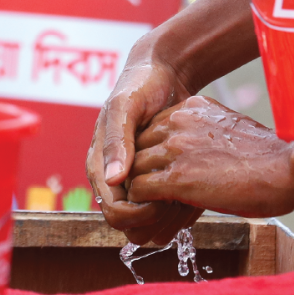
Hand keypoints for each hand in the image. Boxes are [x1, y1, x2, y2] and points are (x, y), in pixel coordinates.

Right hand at [87, 56, 202, 245]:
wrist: (161, 71)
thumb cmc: (141, 84)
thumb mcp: (127, 106)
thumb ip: (117, 140)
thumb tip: (112, 179)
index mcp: (100, 164)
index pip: (113, 212)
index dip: (137, 216)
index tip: (162, 203)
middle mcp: (113, 176)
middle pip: (128, 224)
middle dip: (154, 222)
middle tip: (180, 205)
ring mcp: (131, 177)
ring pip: (145, 221)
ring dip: (167, 219)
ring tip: (189, 201)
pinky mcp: (150, 174)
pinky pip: (159, 206)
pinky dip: (175, 208)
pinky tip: (194, 195)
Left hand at [125, 96, 293, 219]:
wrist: (290, 168)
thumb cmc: (272, 158)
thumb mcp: (232, 133)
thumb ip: (208, 138)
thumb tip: (204, 157)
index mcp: (193, 108)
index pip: (153, 128)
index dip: (154, 154)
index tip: (161, 173)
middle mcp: (179, 121)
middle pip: (139, 146)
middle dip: (142, 171)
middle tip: (149, 196)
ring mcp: (175, 147)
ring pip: (135, 168)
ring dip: (140, 191)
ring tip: (149, 210)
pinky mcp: (177, 177)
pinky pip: (139, 190)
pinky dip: (142, 206)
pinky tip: (155, 217)